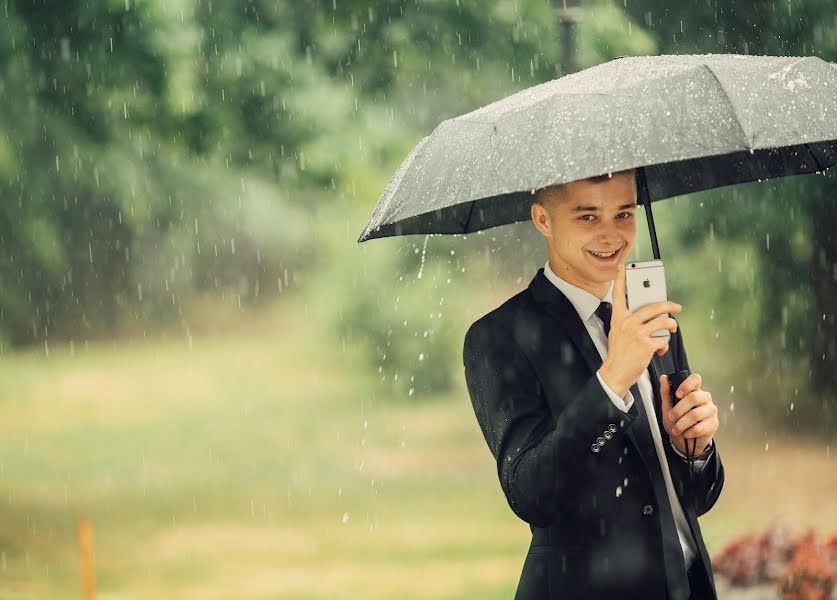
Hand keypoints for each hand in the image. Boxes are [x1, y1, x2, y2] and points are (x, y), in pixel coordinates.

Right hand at [599, 263, 681, 397]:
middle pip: (652, 307)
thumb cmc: (618, 354)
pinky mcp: (646, 345)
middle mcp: (627, 323)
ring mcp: (637, 333)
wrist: (615, 373)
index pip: (618, 294)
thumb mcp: (618, 333)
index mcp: (618, 318)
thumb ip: (629, 321)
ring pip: (662, 322)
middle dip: (668, 305)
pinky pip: (663, 339)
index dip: (620, 279)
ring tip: (672, 328)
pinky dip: (664, 344)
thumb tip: (648, 315)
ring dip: (671, 326)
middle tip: (676, 306)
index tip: (623, 267)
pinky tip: (660, 348)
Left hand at [660, 372, 717, 455]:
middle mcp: (704, 399)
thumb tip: (663, 378)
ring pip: (696, 414)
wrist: (684, 441)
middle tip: (671, 417)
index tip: (677, 394)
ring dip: (681, 424)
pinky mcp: (714, 424)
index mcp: (694, 391)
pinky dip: (689, 432)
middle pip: (694, 397)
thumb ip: (666, 392)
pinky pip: (700, 427)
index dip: (686, 385)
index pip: (695, 379)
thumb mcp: (668, 407)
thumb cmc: (677, 421)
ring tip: (676, 429)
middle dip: (678, 409)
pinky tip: (686, 433)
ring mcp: (711, 410)